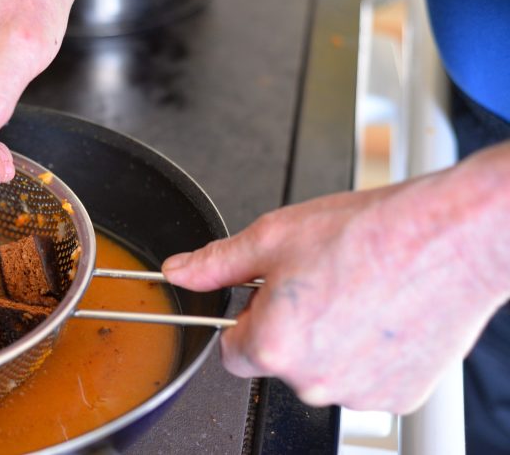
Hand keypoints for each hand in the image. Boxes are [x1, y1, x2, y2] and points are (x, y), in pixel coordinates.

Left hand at [162, 143, 509, 412]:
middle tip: (320, 284)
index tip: (269, 296)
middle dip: (289, 327)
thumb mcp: (274, 236)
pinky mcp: (399, 395)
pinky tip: (382, 315)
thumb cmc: (370, 233)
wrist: (451, 237)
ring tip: (356, 293)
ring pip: (323, 371)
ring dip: (330, 341)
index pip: (232, 351)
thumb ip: (216, 263)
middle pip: (279, 361)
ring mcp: (359, 392)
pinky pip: (365, 379)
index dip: (248, 318)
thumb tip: (179, 272)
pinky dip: (369, 354)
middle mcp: (313, 380)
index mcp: (274, 345)